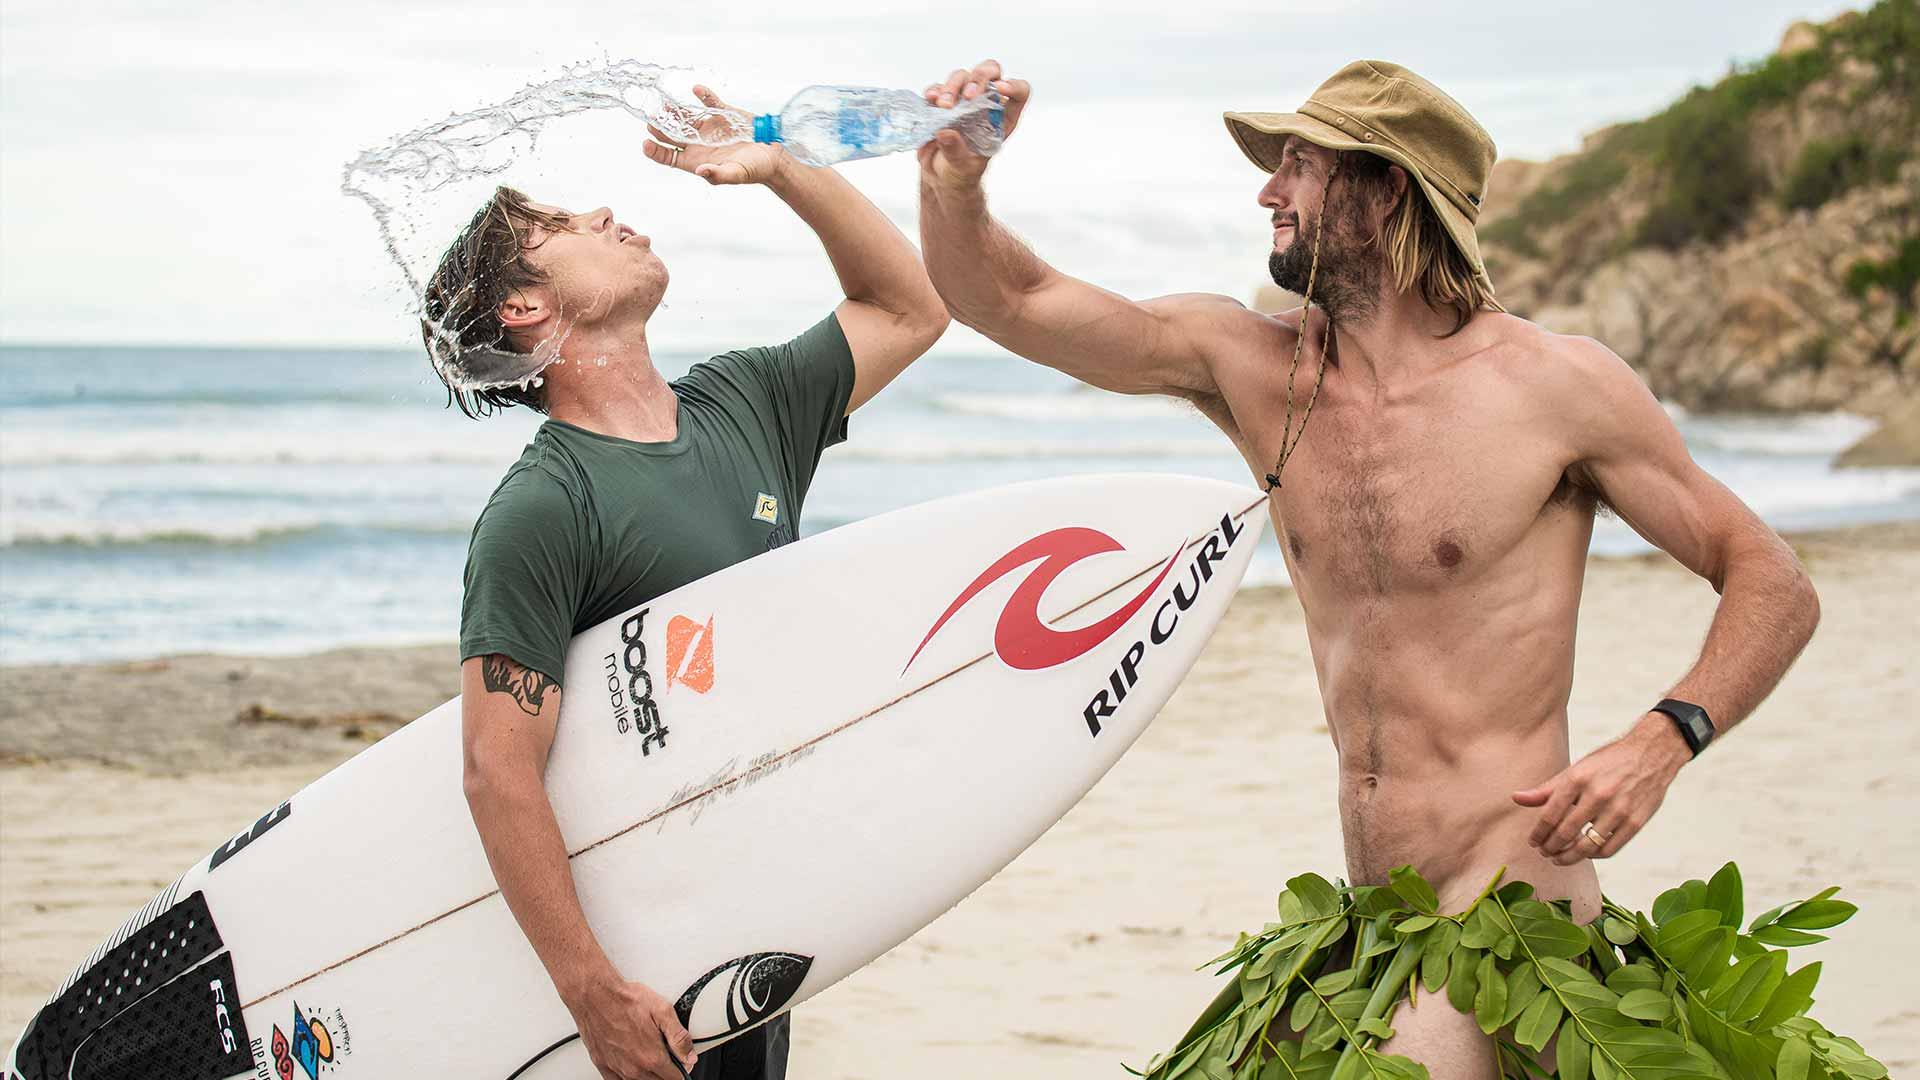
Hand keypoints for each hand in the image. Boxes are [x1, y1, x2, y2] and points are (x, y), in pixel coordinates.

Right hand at [567, 975, 696, 1079]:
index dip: (682, 1069)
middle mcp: (634, 1068)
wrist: (595, 996)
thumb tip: (690, 1056)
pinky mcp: (603, 1066)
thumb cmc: (625, 1000)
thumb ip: (679, 1037)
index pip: (675, 1077)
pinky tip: (631, 1065)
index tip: (681, 1061)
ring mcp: (618, 1069)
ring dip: (648, 1075)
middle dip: (666, 1073)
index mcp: (652, 1056)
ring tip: (648, 1057)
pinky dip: (628, 1077)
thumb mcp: (662, 1011)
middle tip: (666, 1057)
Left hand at [644, 85, 789, 186]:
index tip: (646, 143)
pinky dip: (703, 95)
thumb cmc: (755, 170)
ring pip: (685, 117)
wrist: (774, 156)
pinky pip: (709, 102)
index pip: (669, 157)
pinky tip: (697, 89)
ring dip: (675, 111)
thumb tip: (700, 171)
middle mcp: (698, 143)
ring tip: (665, 105)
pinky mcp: (722, 114)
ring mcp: (709, 127)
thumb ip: (717, 175)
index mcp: (697, 160)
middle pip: (671, 135)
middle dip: (659, 127)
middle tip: (650, 118)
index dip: (655, 151)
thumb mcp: (736, 174)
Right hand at [918, 59, 1029, 189]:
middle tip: (969, 96)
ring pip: (962, 77)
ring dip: (953, 87)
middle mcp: (984, 104)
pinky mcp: (941, 102)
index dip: (1014, 86)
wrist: (941, 176)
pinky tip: (931, 99)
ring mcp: (962, 100)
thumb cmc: (961, 172)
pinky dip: (934, 90)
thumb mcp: (964, 168)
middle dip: (979, 78)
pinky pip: (938, 88)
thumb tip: (946, 132)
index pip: (1018, 92)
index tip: (1001, 89)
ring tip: (944, 106)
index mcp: (1001, 118)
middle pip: (989, 73)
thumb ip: (957, 151)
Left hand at [1512, 713, 1690, 864]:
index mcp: (1578, 778)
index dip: (1538, 833)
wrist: (1652, 753)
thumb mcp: (1576, 769)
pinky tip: (1585, 853)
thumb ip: (1546, 789)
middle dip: (1551, 848)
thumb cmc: (1608, 762)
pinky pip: (1610, 849)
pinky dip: (1594, 856)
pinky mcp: (1636, 822)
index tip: (1533, 842)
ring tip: (1560, 859)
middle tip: (1544, 853)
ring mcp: (1619, 809)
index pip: (1550, 815)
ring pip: (1587, 846)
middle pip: (1566, 833)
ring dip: (1569, 857)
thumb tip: (1517, 799)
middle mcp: (1598, 794)